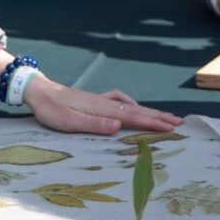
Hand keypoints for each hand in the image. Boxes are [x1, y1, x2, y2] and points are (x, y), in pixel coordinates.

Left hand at [22, 78, 182, 136]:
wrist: (40, 92)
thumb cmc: (52, 110)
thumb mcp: (69, 121)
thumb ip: (94, 125)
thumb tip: (118, 126)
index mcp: (102, 109)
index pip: (133, 117)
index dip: (153, 123)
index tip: (172, 128)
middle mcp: (106, 103)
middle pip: (137, 110)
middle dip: (158, 117)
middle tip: (179, 123)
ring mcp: (101, 100)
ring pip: (131, 106)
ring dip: (149, 111)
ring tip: (164, 117)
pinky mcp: (95, 100)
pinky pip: (121, 102)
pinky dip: (133, 105)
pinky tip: (133, 108)